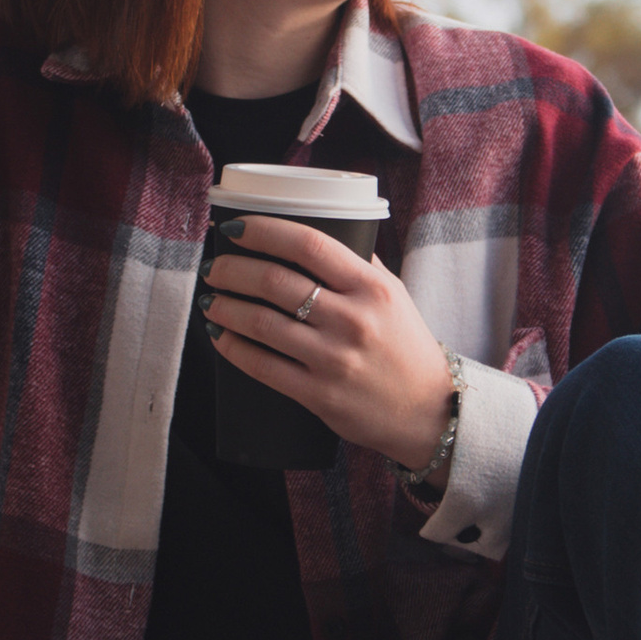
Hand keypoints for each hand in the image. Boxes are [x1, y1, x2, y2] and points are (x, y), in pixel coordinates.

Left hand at [201, 217, 452, 475]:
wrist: (429, 410)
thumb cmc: (406, 346)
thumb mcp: (394, 295)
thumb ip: (360, 264)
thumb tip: (318, 232)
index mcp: (371, 287)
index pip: (309, 244)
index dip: (263, 231)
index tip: (235, 228)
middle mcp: (353, 320)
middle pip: (275, 281)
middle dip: (232, 269)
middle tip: (214, 267)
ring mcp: (334, 359)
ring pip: (262, 323)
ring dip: (225, 307)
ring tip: (211, 298)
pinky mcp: (319, 395)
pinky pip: (263, 367)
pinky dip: (233, 348)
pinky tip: (220, 336)